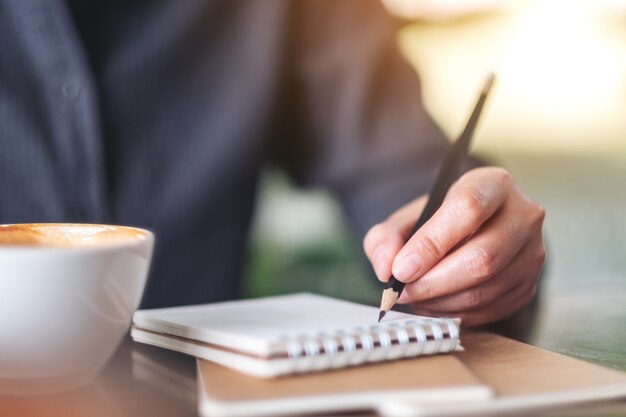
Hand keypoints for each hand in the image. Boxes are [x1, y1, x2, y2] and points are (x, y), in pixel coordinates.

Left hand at [364, 167, 544, 325]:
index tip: (401, 268)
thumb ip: (386, 237)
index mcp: (492, 184)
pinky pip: (490, 310)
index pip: (467, 211)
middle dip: (433, 282)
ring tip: (414, 297)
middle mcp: (522, 216)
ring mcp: (532, 254)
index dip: (431, 244)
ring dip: (440, 302)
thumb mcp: (407, 217)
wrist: (475, 230)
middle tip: (402, 291)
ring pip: (485, 289)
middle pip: (482, 258)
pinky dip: (454, 314)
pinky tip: (433, 305)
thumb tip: (385, 268)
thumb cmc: (439, 221)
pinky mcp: (529, 285)